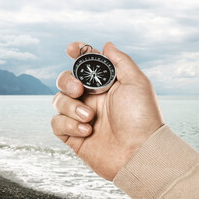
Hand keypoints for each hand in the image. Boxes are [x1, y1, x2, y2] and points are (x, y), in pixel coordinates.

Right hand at [51, 42, 163, 180]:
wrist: (138, 153)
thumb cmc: (142, 118)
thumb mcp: (137, 83)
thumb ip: (120, 61)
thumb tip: (106, 45)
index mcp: (105, 85)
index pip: (85, 64)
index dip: (76, 53)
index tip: (71, 49)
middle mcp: (91, 99)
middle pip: (65, 80)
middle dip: (67, 81)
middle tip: (79, 90)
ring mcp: (80, 117)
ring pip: (58, 101)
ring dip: (71, 107)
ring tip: (90, 118)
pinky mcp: (73, 135)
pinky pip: (56, 123)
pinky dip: (68, 124)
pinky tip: (87, 132)